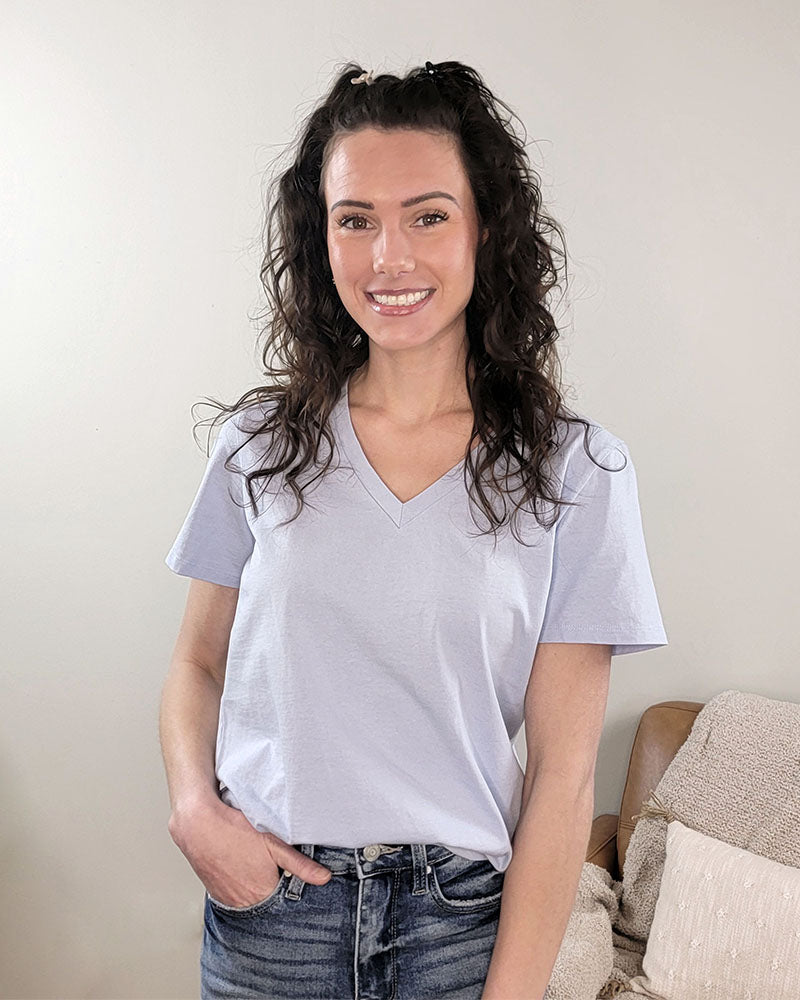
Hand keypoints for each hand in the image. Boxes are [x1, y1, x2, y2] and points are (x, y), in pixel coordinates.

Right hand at [168, 794, 332, 907]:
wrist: (197, 824)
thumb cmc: (235, 830)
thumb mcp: (273, 843)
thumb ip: (299, 864)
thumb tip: (324, 879)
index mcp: (262, 893)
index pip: (284, 900)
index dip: (288, 885)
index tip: (287, 873)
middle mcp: (244, 902)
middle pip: (267, 902)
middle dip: (273, 887)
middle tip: (270, 866)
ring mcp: (227, 899)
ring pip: (249, 899)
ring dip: (255, 888)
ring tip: (253, 866)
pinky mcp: (215, 893)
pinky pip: (233, 896)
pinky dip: (240, 887)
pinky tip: (240, 869)